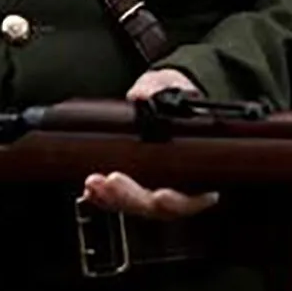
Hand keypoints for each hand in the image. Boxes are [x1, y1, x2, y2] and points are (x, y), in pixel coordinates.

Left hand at [81, 68, 220, 221]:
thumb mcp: (172, 84)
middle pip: (158, 206)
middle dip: (133, 198)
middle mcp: (179, 185)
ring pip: (136, 205)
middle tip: (112, 182)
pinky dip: (103, 198)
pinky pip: (118, 200)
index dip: (177, 202)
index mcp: (200, 169)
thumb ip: (158, 88)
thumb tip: (141, 95)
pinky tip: (91, 189)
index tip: (162, 195)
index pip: (192, 197)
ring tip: (95, 183)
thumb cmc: (177, 95)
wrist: (164, 95)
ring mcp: (154, 188)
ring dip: (113, 199)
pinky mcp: (133, 186)